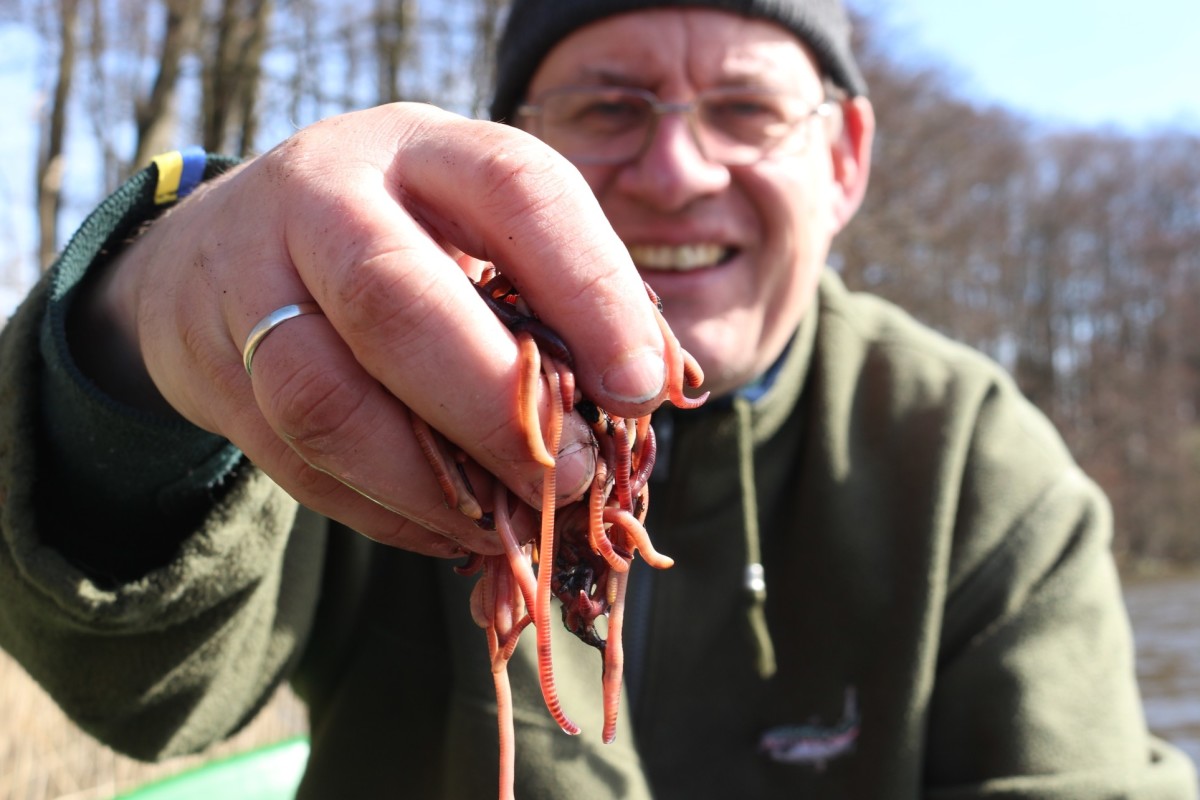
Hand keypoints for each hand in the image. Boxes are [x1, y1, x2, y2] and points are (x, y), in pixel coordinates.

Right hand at [71, 103, 670, 557]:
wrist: (226, 246)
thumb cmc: (401, 238)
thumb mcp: (475, 226)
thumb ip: (555, 292)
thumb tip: (645, 395)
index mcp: (424, 149)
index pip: (517, 191)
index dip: (590, 289)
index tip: (642, 387)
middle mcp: (324, 197)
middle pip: (394, 299)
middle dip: (493, 407)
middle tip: (572, 477)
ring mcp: (252, 283)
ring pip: (322, 398)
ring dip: (428, 483)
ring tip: (504, 523)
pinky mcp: (214, 372)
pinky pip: (297, 462)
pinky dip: (384, 513)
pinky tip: (448, 527)